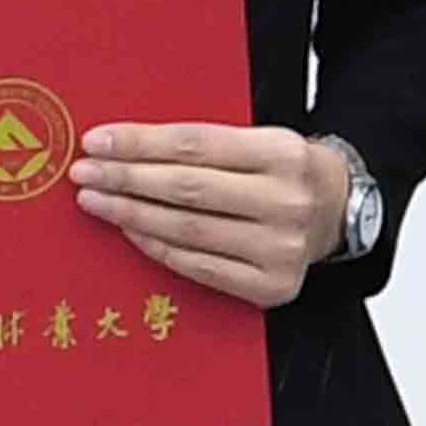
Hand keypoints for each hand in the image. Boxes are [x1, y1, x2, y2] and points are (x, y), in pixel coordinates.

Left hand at [74, 120, 337, 310]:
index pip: (195, 144)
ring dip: (130, 214)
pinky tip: (129, 230)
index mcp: (282, 153)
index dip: (140, 143)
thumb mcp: (262, 140)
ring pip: (186, 229)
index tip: (98, 140)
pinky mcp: (270, 285)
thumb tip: (128, 148)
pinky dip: (156, 247)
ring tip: (96, 200)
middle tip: (85, 172)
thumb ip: (206, 144)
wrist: (340, 211)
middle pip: (186, 188)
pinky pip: (196, 266)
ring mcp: (278, 248)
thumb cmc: (287, 171)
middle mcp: (284, 201)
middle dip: (125, 178)